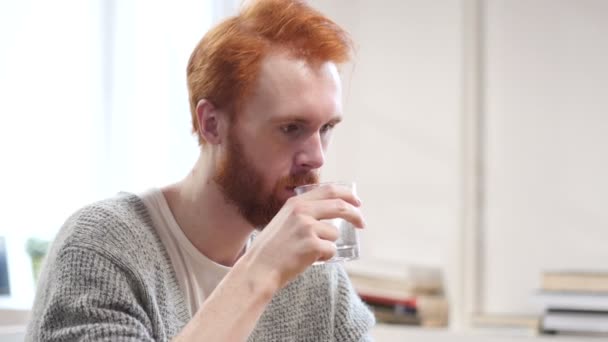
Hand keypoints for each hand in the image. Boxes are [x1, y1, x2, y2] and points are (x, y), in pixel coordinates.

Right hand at [239, 184, 365, 291]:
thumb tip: (330, 214)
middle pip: (339, 206)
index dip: (346, 194)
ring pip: (334, 234)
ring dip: (328, 245)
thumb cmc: (272, 249)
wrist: (259, 269)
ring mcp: (307, 227)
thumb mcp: (283, 221)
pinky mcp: (312, 245)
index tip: (356, 202)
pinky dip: (324, 257)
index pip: (328, 190)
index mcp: (295, 203)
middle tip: (361, 223)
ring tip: (309, 253)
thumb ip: (302, 213)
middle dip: (355, 214)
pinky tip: (308, 260)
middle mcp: (302, 211)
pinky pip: (331, 250)